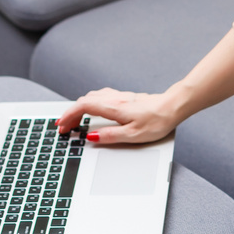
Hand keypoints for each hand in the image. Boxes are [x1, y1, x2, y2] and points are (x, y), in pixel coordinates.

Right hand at [55, 87, 177, 144]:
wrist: (172, 107)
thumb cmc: (156, 121)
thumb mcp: (132, 135)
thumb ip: (109, 136)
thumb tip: (91, 136)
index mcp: (113, 107)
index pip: (83, 107)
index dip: (69, 115)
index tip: (61, 125)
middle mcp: (114, 98)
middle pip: (84, 101)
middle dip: (71, 113)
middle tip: (64, 127)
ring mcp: (119, 96)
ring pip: (92, 97)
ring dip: (80, 108)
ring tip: (75, 120)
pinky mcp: (125, 97)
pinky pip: (100, 97)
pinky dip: (90, 104)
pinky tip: (93, 111)